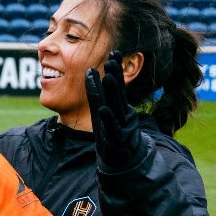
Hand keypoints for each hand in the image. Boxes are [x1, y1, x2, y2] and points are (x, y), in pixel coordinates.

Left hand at [86, 50, 142, 168]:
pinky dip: (108, 119)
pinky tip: (103, 109)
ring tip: (109, 77)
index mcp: (119, 108)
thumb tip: (90, 72)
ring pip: (116, 107)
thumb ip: (98, 94)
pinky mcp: (117, 141)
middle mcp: (122, 115)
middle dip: (116, 75)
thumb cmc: (113, 135)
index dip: (115, 70)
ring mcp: (121, 127)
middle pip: (118, 93)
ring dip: (113, 92)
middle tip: (113, 59)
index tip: (114, 52)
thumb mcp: (106, 113)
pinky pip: (112, 129)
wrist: (124, 163)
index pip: (117, 86)